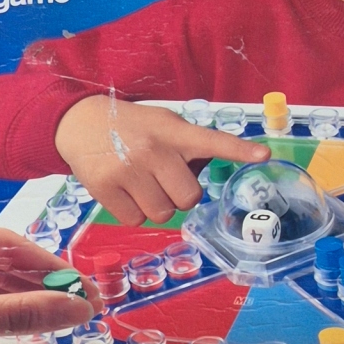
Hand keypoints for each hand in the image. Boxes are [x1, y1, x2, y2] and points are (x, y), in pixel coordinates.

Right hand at [54, 95, 269, 224]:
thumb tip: (207, 170)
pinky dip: (134, 213)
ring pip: (162, 214)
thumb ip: (187, 145)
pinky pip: (136, 220)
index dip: (239, 150)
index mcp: (172, 132)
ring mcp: (127, 171)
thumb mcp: (163, 124)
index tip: (264, 155)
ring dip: (157, 205)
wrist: (79, 122)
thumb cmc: (131, 127)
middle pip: (188, 197)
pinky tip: (125, 191)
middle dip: (180, 194)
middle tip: (165, 179)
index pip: (212, 141)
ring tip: (143, 184)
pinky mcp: (104, 188)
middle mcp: (152, 150)